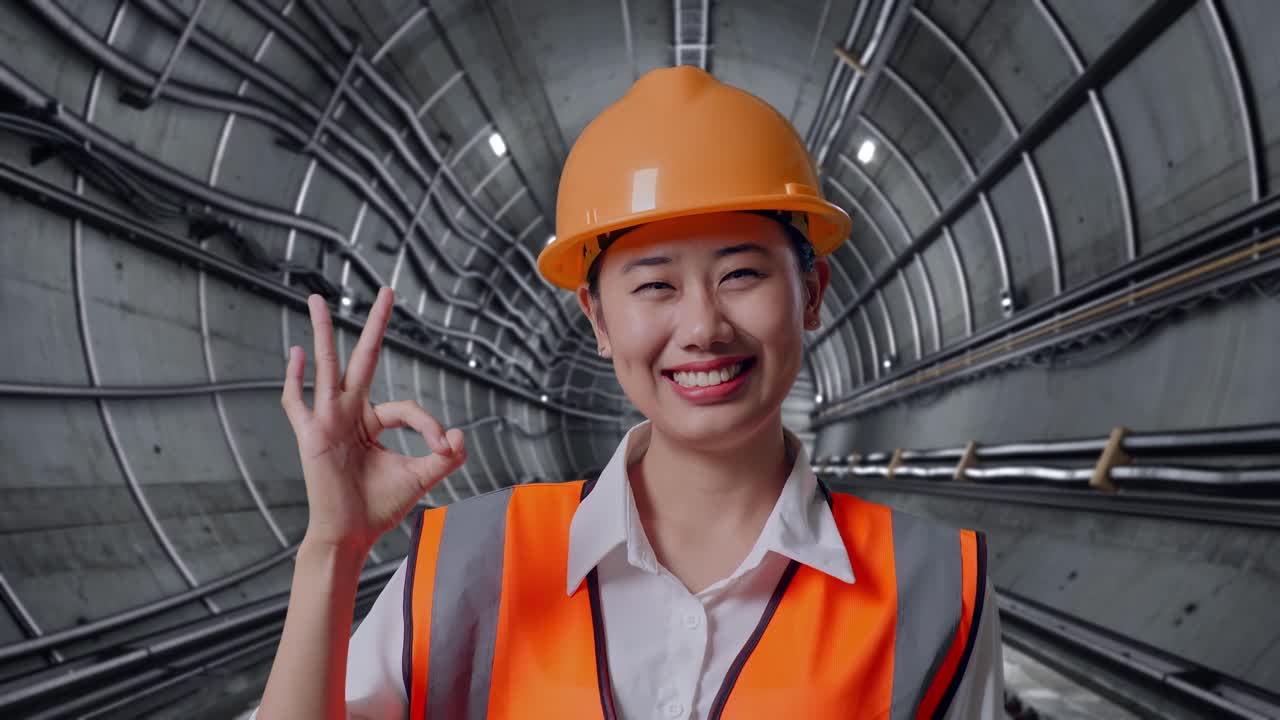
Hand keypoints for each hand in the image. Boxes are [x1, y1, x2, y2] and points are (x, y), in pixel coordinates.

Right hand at [280, 287, 466, 554]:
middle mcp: (349, 413)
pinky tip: (295, 354)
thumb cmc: (379, 506)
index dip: (430, 425)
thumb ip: (444, 457)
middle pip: (363, 360)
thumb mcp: (421, 477)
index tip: (444, 448)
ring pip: (328, 368)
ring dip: (322, 333)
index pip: (406, 407)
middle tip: (387, 290)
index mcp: (373, 421)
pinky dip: (295, 380)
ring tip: (318, 300)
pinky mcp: (311, 436)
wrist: (352, 536)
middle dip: (375, 326)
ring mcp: (328, 421)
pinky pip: (297, 403)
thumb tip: (460, 435)